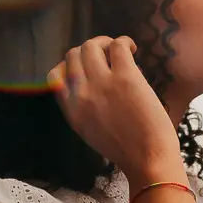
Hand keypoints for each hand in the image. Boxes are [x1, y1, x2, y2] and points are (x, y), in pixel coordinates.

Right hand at [47, 36, 182, 184]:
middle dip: (89, 51)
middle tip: (107, 57)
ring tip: (120, 52)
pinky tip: (133, 50)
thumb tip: (93, 81)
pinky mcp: (125, 77)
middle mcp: (81, 94)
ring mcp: (101, 84)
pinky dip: (124, 42)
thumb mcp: (91, 131)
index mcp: (71, 110)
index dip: (70, 66)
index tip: (87, 69)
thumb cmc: (126, 150)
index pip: (54, 76)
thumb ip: (84, 108)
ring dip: (105, 43)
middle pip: (72, 55)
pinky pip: (117, 46)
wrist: (148, 160)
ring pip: (90, 45)